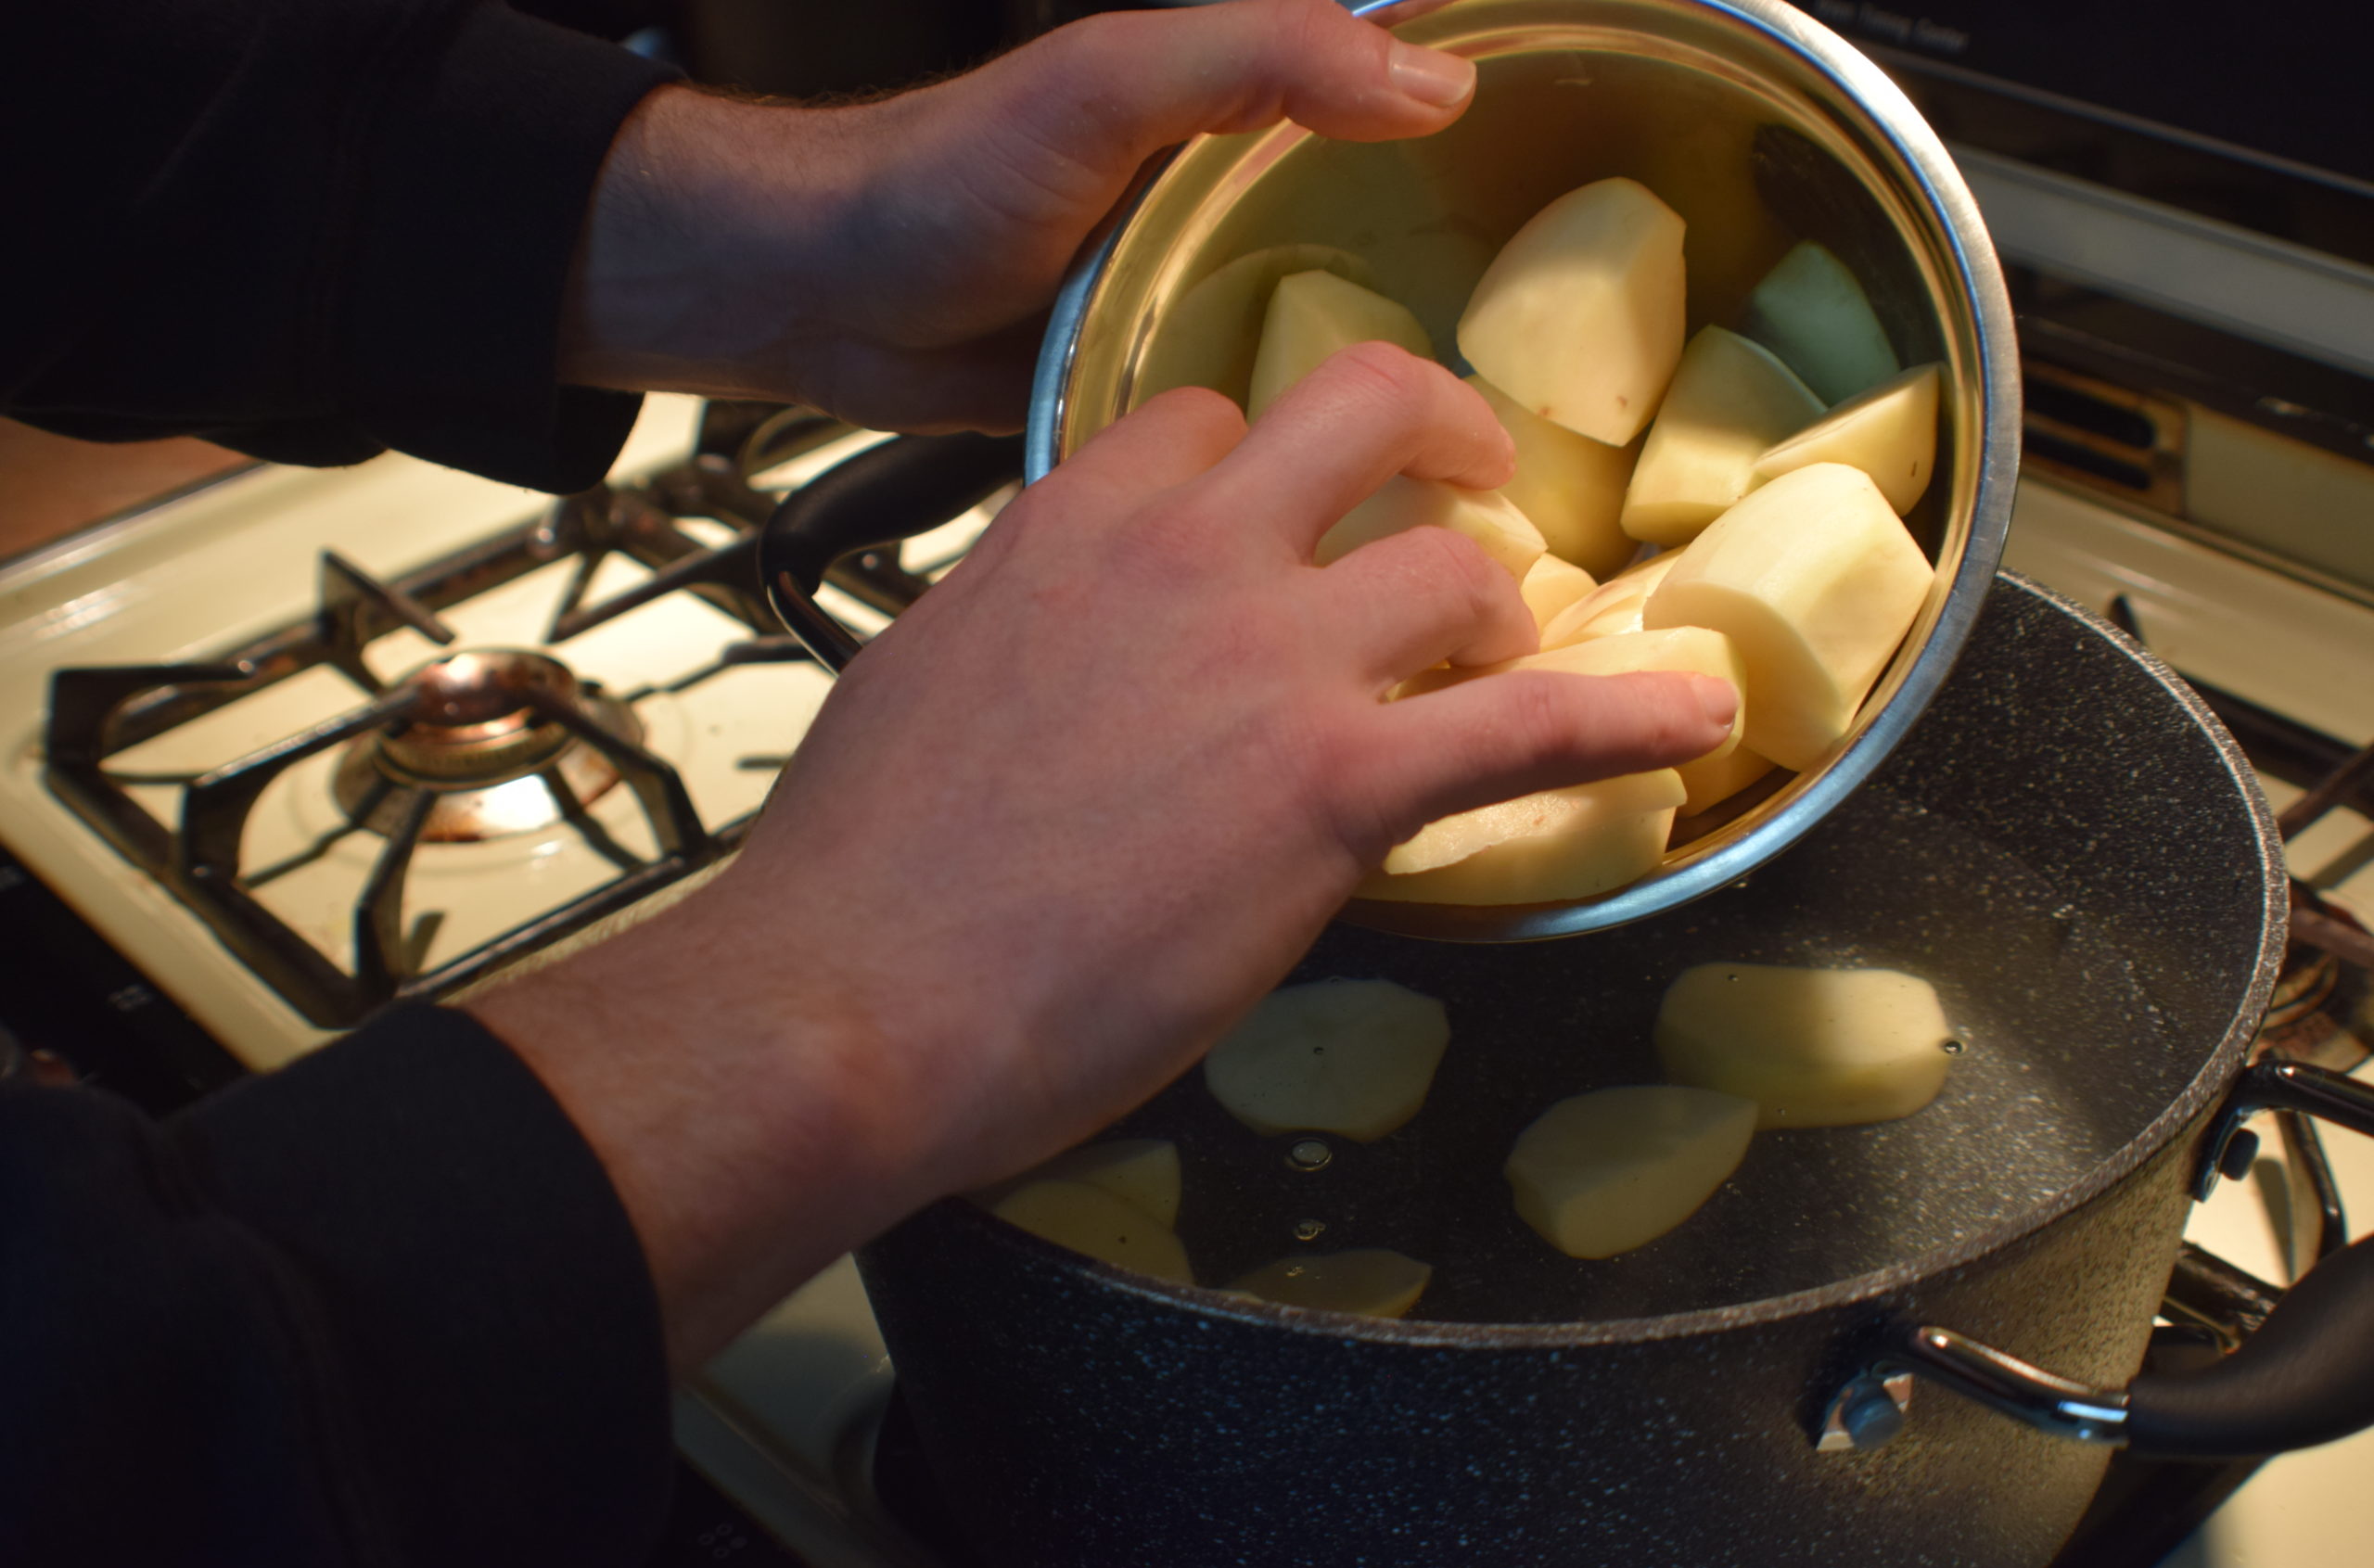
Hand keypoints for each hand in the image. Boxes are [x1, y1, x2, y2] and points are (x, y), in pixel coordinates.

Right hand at [474, 348, 1735, 1370]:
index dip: (1265, 456)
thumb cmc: (859, 878)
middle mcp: (1181, 557)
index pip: (1203, 419)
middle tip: (1468, 473)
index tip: (1285, 501)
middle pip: (1355, 409)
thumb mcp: (923, 684)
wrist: (853, 1001)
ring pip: (1450, 565)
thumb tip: (1059, 635)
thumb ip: (1020, 623)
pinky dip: (1626, 711)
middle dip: (1432, 427)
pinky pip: (1523, 722)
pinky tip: (1696, 711)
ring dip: (1497, 604)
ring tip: (1512, 651)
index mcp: (1067, 526)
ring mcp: (1267, 662)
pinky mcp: (1331, 787)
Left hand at [559, 0, 1480, 430]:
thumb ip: (1258, 58)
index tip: (1575, 208)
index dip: (1478, 150)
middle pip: (1378, 246)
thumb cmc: (942, 176)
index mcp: (1234, 120)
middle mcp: (1224, 215)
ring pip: (1321, 351)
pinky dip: (1299, 464)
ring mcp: (1190, 311)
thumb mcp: (1107, 85)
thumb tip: (1434, 78)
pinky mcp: (1150, 400)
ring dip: (1386, 409)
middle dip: (1455, 310)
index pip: (1389, 106)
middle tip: (1540, 396)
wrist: (820, 298)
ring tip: (1474, 474)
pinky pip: (1250, 429)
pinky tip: (1352, 516)